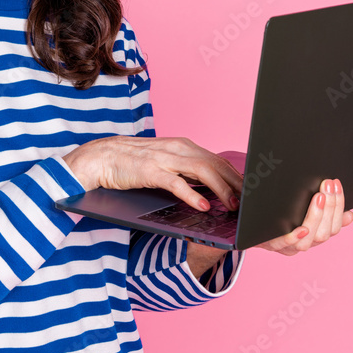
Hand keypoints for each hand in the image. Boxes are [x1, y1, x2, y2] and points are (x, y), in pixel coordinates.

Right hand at [63, 135, 242, 211]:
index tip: (251, 192)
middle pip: (216, 164)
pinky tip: (203, 206)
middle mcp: (178, 148)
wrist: (101, 157)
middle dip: (236, 183)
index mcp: (184, 146)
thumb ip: (187, 171)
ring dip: (221, 189)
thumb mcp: (166, 163)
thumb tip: (211, 188)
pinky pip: (176, 183)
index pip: (218, 160)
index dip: (237, 176)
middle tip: (251, 202)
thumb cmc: (134, 163)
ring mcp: (165, 158)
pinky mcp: (150, 171)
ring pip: (202, 171)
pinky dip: (192, 194)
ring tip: (233, 205)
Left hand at [254, 178, 352, 255]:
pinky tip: (301, 228)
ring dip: (316, 217)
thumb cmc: (278, 213)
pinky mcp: (270, 244)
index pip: (334, 226)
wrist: (246, 224)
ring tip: (319, 197)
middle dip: (330, 208)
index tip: (337, 185)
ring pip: (308, 240)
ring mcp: (287, 246)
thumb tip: (349, 215)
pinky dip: (294, 237)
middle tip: (328, 185)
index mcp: (314, 235)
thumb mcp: (303, 210)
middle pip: (324, 233)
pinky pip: (284, 244)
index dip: (338, 207)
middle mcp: (303, 244)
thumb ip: (325, 212)